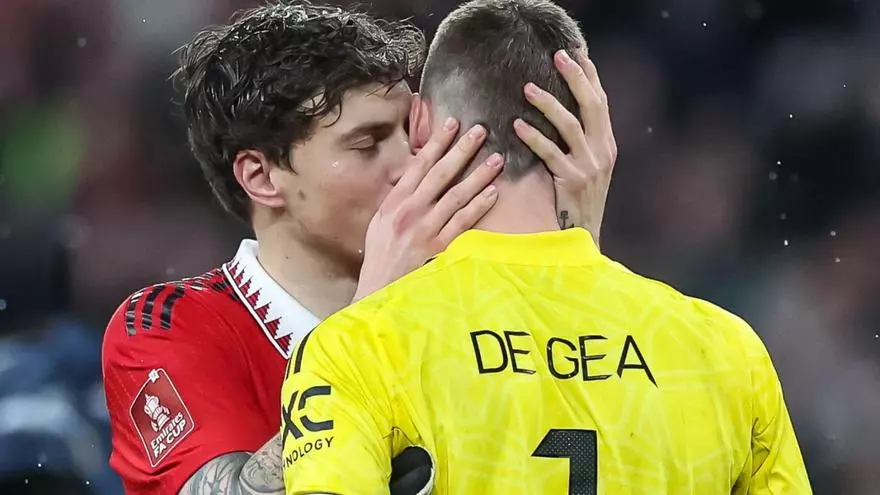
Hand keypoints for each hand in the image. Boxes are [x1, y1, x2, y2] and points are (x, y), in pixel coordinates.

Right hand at [354, 119, 502, 300]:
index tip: (452, 123)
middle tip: (480, 131)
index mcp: (395, 201)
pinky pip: (463, 223)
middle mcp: (410, 211)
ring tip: (496, 159)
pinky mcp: (438, 247)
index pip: (419, 164)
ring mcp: (425, 228)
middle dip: (461, 150)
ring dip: (478, 176)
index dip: (437, 142)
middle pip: (441, 174)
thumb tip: (416, 175)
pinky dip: (478, 207)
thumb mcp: (380, 220)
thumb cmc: (380, 253)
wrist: (377, 287)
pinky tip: (493, 193)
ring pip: (456, 195)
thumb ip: (399, 197)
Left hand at [514, 49, 616, 246]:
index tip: (577, 53)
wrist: (584, 235)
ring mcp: (589, 166)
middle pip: (591, 105)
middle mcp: (603, 151)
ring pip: (570, 125)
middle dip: (575, 78)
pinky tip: (517, 125)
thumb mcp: (588, 166)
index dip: (591, 76)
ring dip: (548, 104)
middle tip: (558, 56)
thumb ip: (581, 140)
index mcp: (607, 144)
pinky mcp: (571, 181)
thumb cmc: (579, 200)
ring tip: (527, 88)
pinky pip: (550, 153)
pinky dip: (533, 137)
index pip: (601, 102)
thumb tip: (563, 111)